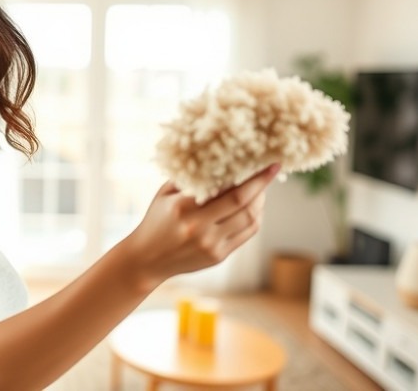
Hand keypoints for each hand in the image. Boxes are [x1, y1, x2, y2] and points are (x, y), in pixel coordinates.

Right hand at [121, 164, 278, 290]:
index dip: (249, 176)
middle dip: (262, 184)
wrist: (147, 260)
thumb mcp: (164, 194)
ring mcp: (210, 244)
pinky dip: (255, 218)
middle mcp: (199, 227)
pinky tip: (254, 207)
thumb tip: (216, 157)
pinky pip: (246, 234)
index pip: (226, 189)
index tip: (264, 162)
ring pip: (249, 220)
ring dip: (260, 201)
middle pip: (243, 203)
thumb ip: (188, 178)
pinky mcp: (218, 257)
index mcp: (183, 208)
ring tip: (261, 189)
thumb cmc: (156, 221)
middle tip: (271, 170)